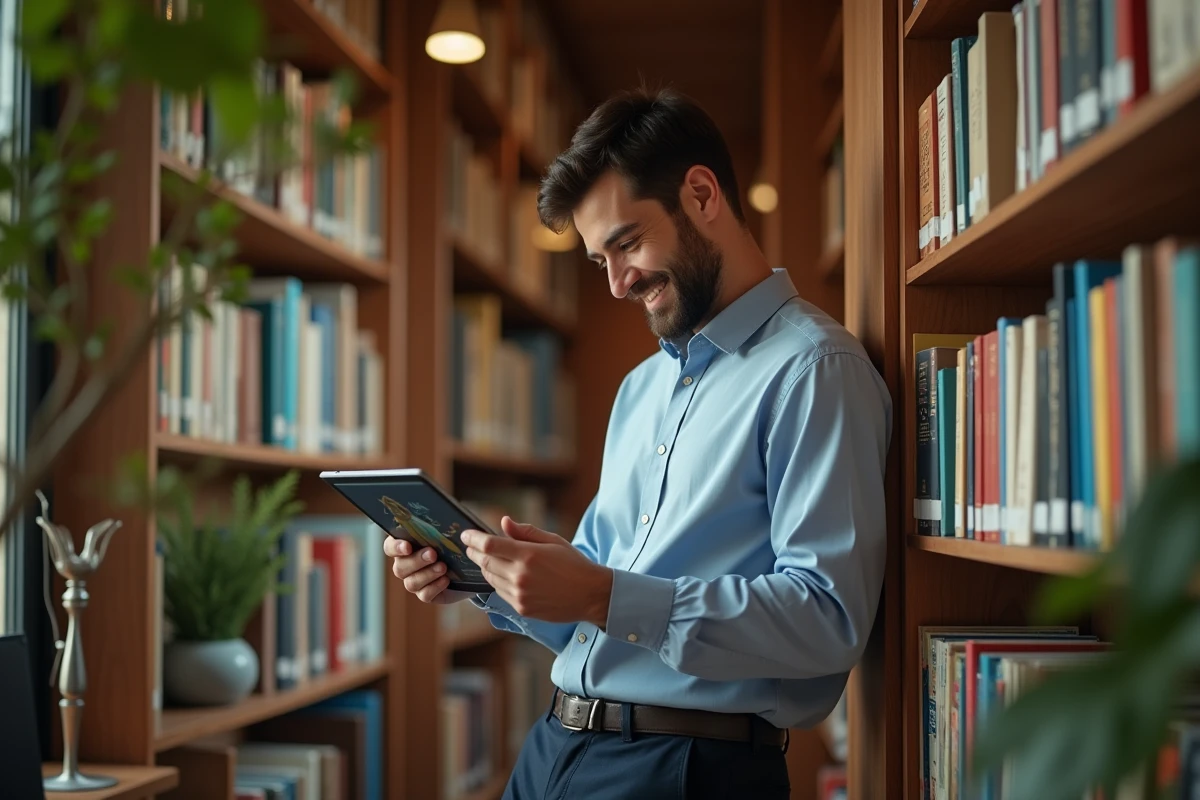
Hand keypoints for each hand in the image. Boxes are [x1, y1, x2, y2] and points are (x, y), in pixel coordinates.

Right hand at [383, 536, 471, 604]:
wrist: (466, 566)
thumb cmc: (451, 544)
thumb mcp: (445, 534)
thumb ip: (437, 528)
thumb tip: (440, 520)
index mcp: (405, 547)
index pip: (389, 547)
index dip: (395, 548)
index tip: (408, 546)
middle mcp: (405, 565)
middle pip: (399, 567)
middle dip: (416, 560)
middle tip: (432, 554)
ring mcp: (414, 581)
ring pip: (411, 583)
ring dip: (427, 574)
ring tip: (443, 567)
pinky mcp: (426, 594)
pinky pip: (424, 595)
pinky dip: (435, 587)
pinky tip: (446, 580)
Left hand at [460, 516, 612, 626]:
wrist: (590, 595)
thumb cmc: (573, 564)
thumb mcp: (553, 541)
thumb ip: (525, 532)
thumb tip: (503, 522)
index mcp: (529, 555)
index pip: (490, 545)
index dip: (473, 539)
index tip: (465, 534)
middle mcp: (520, 576)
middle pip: (485, 562)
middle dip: (474, 552)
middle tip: (469, 545)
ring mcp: (520, 594)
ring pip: (490, 578)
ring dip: (484, 567)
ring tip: (485, 558)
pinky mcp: (521, 608)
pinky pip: (500, 592)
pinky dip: (496, 581)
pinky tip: (501, 574)